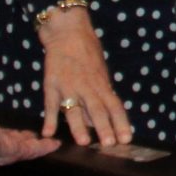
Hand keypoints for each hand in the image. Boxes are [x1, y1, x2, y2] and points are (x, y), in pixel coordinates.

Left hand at [0, 104, 56, 175]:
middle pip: (19, 138)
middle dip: (28, 139)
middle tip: (37, 137)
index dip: (43, 147)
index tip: (56, 142)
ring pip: (4, 133)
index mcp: (8, 146)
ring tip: (16, 136)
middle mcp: (1, 136)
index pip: (30, 148)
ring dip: (12, 135)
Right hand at [39, 8, 131, 146]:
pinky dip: (49, 119)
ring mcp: (69, 85)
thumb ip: (101, 93)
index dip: (121, 122)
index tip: (127, 138)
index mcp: (102, 83)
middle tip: (109, 144)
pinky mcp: (52, 83)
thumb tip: (102, 116)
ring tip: (83, 142)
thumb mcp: (100, 71)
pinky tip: (48, 134)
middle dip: (104, 127)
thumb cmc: (87, 51)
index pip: (115, 106)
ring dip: (79, 126)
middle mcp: (88, 86)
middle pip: (97, 109)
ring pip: (75, 108)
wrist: (67, 31)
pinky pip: (51, 104)